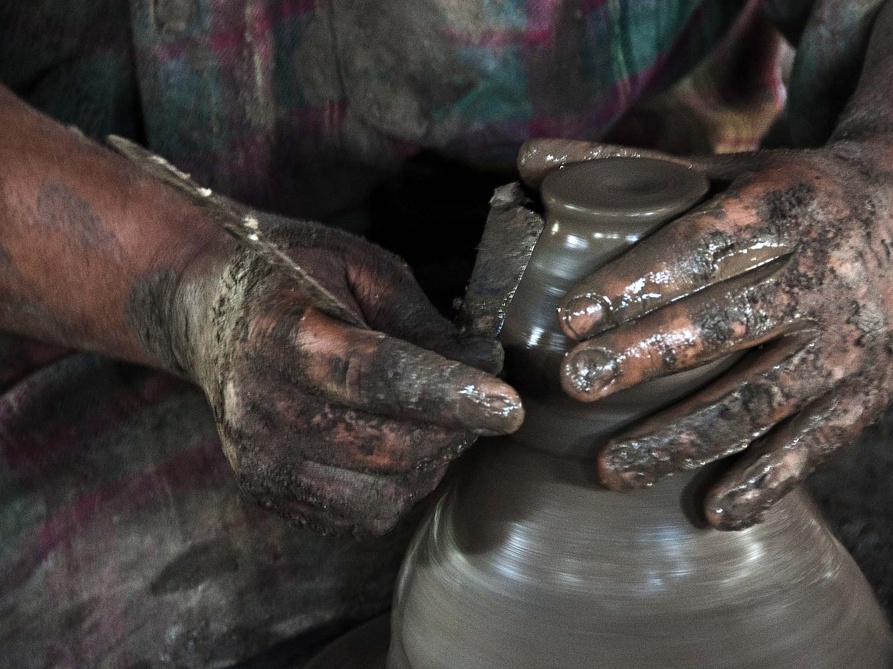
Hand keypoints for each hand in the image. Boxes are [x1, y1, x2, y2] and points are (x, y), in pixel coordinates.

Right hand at [171, 215, 522, 536]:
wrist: (207, 308)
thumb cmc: (291, 277)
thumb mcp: (359, 267)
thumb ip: (420, 319)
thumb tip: (481, 366)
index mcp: (283, 335)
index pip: (374, 376)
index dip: (447, 394)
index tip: (506, 405)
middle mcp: (261, 405)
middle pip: (386, 447)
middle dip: (453, 429)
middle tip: (476, 398)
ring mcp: (258, 457)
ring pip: (380, 494)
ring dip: (429, 463)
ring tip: (433, 421)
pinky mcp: (265, 490)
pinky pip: (357, 518)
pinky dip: (396, 490)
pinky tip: (397, 447)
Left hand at [520, 139, 892, 529]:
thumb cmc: (791, 198)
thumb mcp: (725, 169)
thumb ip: (629, 171)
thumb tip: (526, 159)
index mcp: (783, 209)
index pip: (702, 246)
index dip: (636, 282)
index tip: (569, 316)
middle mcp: (822, 276)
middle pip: (728, 324)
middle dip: (647, 357)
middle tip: (575, 383)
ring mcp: (848, 342)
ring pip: (762, 398)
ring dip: (686, 438)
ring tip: (612, 469)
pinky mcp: (869, 394)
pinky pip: (815, 445)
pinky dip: (766, 481)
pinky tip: (713, 511)